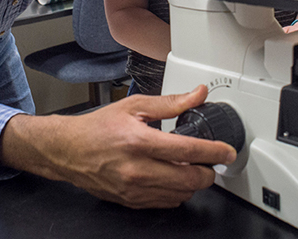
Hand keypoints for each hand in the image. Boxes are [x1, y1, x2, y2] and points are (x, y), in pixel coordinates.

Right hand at [0, 85, 235, 208]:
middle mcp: (138, 169)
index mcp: (140, 141)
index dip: (213, 152)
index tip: (227, 152)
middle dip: (208, 172)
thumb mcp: (135, 105)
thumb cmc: (99, 127)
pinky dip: (177, 192)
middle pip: (189, 179)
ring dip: (193, 183)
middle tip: (211, 161)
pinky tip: (173, 178)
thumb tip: (197, 95)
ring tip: (192, 167)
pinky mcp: (131, 201)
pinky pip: (165, 203)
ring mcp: (134, 189)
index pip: (188, 150)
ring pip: (180, 194)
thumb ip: (170, 103)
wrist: (70, 150)